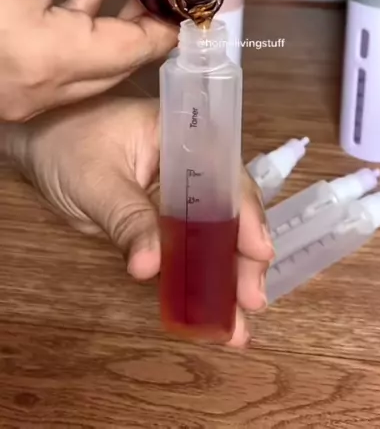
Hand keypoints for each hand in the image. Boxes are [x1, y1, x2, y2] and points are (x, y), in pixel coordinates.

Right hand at [0, 0, 177, 121]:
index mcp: (45, 56)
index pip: (135, 51)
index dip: (168, 25)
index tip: (190, 3)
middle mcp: (35, 89)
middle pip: (116, 66)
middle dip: (144, 28)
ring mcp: (16, 97)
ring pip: (87, 72)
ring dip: (112, 35)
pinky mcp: (3, 90)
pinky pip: (58, 71)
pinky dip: (78, 40)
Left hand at [9, 97, 272, 347]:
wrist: (36, 145)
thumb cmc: (65, 145)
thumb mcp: (95, 182)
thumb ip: (127, 220)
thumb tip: (152, 267)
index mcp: (182, 137)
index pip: (225, 174)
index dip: (245, 213)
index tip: (258, 252)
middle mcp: (189, 164)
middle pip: (227, 210)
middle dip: (242, 256)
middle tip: (251, 301)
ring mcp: (177, 194)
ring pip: (211, 235)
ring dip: (224, 278)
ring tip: (237, 326)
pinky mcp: (161, 220)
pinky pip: (185, 249)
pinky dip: (195, 281)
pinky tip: (208, 315)